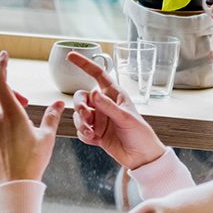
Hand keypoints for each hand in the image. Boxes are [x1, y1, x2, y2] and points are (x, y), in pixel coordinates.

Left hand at [0, 52, 64, 183]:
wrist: (16, 185)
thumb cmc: (33, 160)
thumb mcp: (47, 136)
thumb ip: (52, 116)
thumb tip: (60, 103)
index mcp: (11, 114)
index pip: (0, 82)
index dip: (1, 66)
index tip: (3, 55)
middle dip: (7, 89)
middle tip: (25, 100)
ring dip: (5, 107)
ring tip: (23, 118)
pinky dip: (3, 123)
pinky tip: (17, 135)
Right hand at [64, 51, 165, 170]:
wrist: (141, 157)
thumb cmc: (140, 134)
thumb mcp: (126, 118)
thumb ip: (108, 106)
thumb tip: (92, 92)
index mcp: (114, 95)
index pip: (97, 74)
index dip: (84, 64)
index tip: (70, 55)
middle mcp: (104, 104)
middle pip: (81, 98)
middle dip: (79, 107)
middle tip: (86, 117)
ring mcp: (99, 119)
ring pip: (78, 115)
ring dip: (81, 123)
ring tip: (91, 133)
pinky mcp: (95, 133)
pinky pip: (80, 130)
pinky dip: (83, 134)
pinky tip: (94, 140)